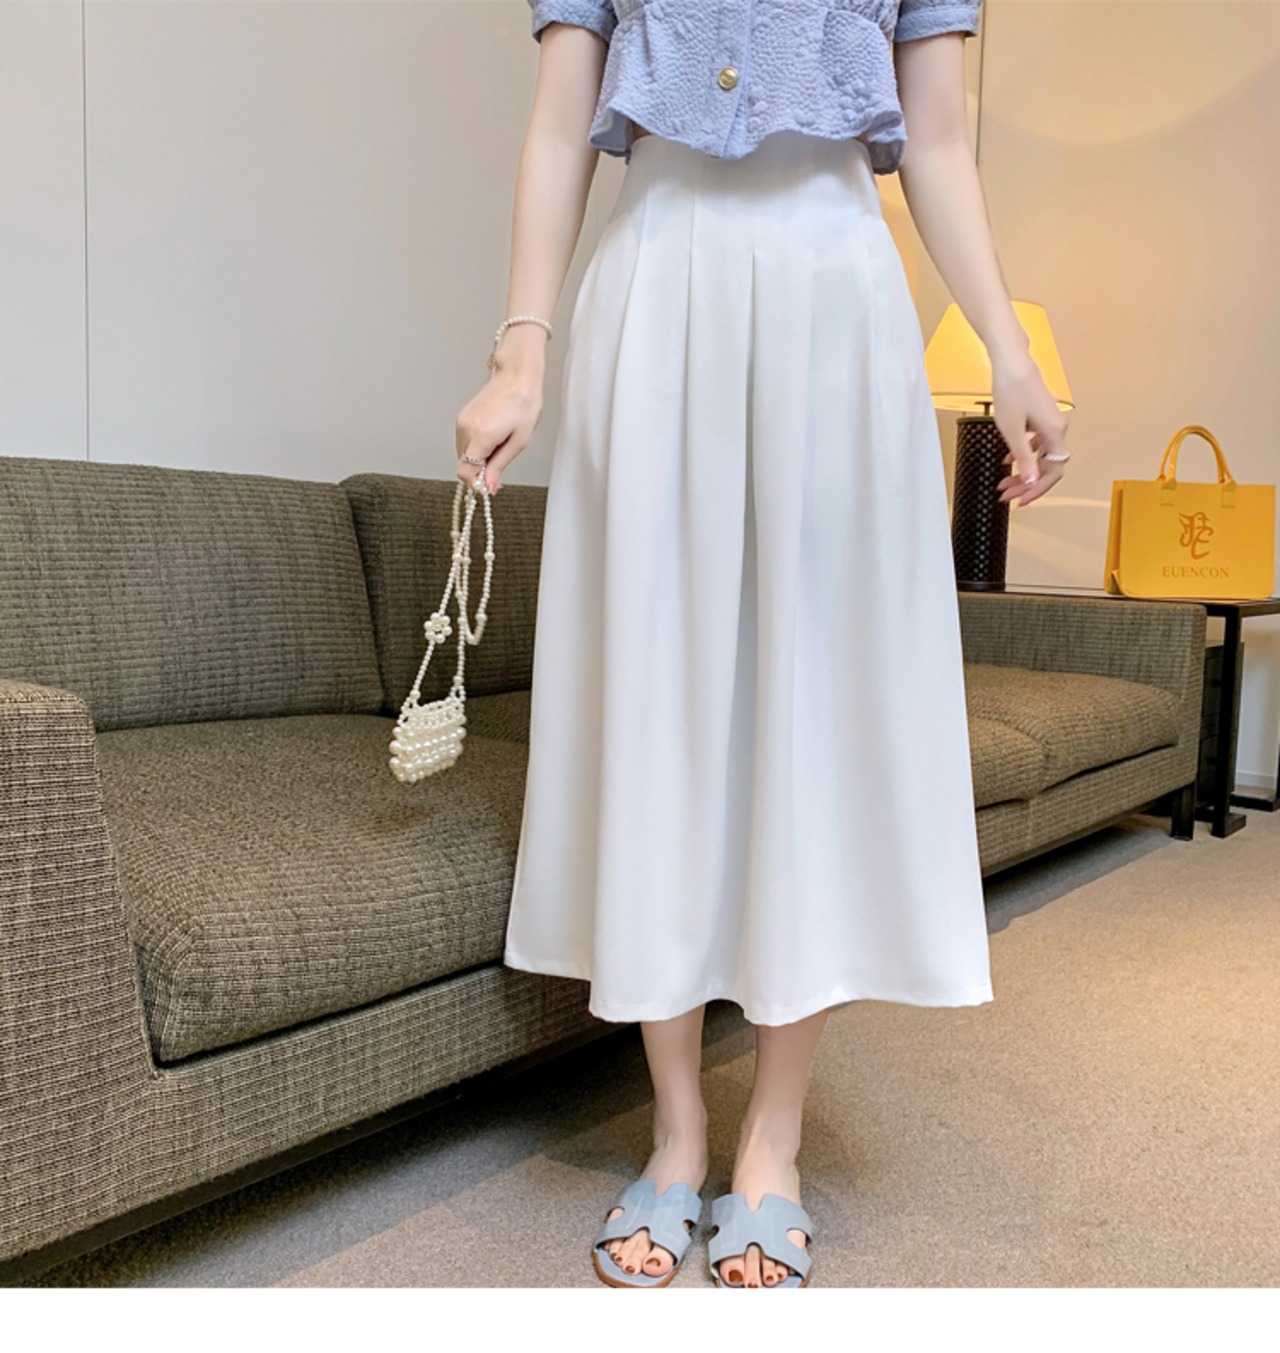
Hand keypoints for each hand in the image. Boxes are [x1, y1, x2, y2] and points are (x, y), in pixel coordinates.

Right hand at [454, 363, 543, 495]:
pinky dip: (476, 445)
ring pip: (464, 453)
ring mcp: (461, 421)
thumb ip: (500, 466)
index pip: (464, 471)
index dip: (476, 482)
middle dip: (481, 468)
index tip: (489, 484)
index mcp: (481, 435)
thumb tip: (489, 486)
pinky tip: (492, 433)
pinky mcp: (461, 417)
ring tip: (499, 440)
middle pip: (465, 463)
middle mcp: (466, 428)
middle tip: (502, 455)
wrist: (516, 376)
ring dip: (479, 455)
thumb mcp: (519, 441)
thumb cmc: (524, 404)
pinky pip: (464, 441)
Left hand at [989, 346, 1069, 507]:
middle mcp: (1058, 428)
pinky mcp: (1041, 416)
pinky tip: (1008, 459)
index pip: (1053, 472)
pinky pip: (1037, 443)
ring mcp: (1050, 421)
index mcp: (1055, 432)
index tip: (1021, 501)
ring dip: (1023, 471)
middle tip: (1007, 496)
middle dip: (1027, 484)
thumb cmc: (1011, 390)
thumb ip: (1024, 458)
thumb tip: (1032, 482)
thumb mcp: (1013, 430)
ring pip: (1040, 456)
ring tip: (1004, 482)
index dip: (1038, 490)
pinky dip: (1024, 454)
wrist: (1011, 361)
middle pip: (1047, 466)